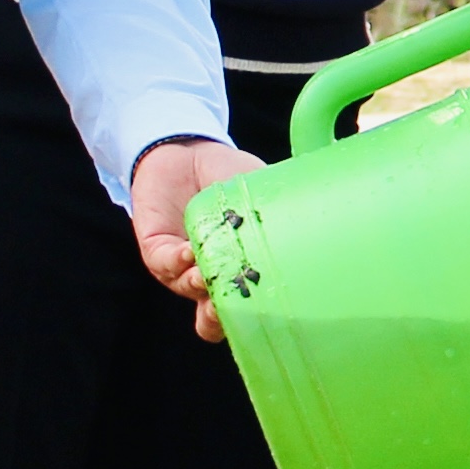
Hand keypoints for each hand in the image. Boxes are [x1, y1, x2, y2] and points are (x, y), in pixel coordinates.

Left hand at [129, 137, 260, 338]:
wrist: (187, 150)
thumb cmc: (228, 175)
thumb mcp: (259, 196)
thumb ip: (277, 215)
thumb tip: (313, 229)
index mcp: (237, 269)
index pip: (244, 311)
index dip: (253, 318)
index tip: (269, 310)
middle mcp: (208, 276)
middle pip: (212, 318)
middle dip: (221, 317)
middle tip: (235, 306)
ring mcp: (180, 267)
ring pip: (189, 291)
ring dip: (201, 286)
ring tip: (211, 274)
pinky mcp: (156, 250)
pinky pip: (166, 265)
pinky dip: (178, 261)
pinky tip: (189, 250)